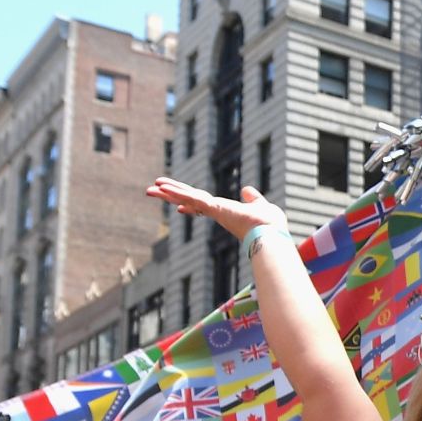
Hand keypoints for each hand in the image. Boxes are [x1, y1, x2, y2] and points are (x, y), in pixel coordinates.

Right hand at [147, 176, 287, 240]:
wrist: (272, 233)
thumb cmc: (269, 224)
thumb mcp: (259, 205)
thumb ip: (253, 198)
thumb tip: (247, 190)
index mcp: (225, 211)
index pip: (203, 206)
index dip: (191, 205)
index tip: (180, 208)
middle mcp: (216, 211)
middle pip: (189, 200)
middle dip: (170, 196)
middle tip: (152, 191)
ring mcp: (213, 210)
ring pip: (186, 198)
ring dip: (168, 192)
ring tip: (149, 189)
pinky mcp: (214, 207)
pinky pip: (192, 197)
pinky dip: (177, 192)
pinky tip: (163, 187)